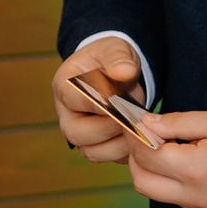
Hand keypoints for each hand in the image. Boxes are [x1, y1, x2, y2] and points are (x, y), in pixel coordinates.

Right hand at [52, 37, 145, 163]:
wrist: (116, 72)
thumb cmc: (110, 59)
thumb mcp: (115, 49)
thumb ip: (118, 57)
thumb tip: (125, 71)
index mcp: (64, 85)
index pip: (72, 99)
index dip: (96, 102)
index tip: (118, 99)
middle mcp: (67, 114)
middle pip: (76, 133)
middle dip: (109, 125)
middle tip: (131, 113)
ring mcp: (81, 134)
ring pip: (93, 152)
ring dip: (121, 142)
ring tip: (138, 123)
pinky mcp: (98, 147)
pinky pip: (111, 158)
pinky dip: (129, 151)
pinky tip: (142, 134)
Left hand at [125, 110, 206, 207]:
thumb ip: (179, 123)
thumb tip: (147, 124)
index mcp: (195, 170)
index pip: (145, 155)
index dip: (136, 135)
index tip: (138, 122)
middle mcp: (197, 198)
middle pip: (142, 183)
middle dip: (136, 159)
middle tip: (147, 138)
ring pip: (163, 196)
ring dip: (159, 174)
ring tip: (177, 149)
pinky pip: (187, 204)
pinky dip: (182, 186)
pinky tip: (200, 167)